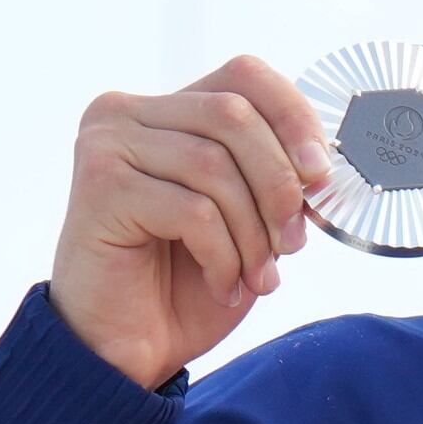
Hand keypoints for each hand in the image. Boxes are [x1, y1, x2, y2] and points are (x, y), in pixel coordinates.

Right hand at [51, 58, 331, 389]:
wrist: (125, 348)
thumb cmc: (184, 283)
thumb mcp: (245, 219)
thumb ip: (272, 175)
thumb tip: (321, 161)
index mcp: (165, 110)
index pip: (244, 76)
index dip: (295, 119)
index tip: (321, 174)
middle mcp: (126, 114)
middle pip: (234, 115)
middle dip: (279, 185)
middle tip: (291, 243)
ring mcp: (107, 145)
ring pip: (215, 166)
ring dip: (253, 232)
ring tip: (257, 274)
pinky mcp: (101, 187)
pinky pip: (192, 210)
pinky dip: (222, 255)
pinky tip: (219, 283)